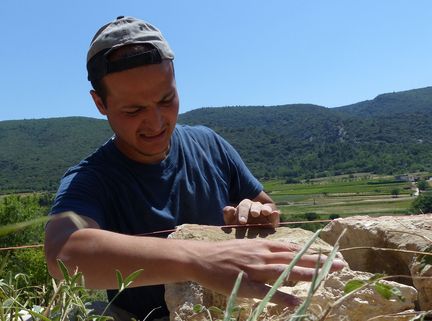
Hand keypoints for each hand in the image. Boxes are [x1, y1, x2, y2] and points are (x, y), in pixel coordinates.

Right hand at [189, 239, 346, 305]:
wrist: (201, 257)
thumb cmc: (224, 252)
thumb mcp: (248, 245)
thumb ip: (265, 250)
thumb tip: (282, 254)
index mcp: (263, 245)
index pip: (293, 249)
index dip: (313, 252)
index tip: (330, 254)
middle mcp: (263, 255)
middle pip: (296, 258)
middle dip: (319, 261)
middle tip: (341, 264)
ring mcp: (256, 269)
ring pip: (286, 271)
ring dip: (308, 274)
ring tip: (326, 277)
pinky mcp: (246, 284)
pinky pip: (267, 292)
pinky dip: (282, 296)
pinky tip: (296, 301)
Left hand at [223, 199, 279, 227]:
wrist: (251, 230)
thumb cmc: (238, 225)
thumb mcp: (231, 220)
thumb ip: (228, 214)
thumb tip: (230, 209)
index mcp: (244, 206)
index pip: (243, 206)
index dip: (243, 213)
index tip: (242, 222)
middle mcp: (255, 207)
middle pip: (254, 206)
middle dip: (254, 210)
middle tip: (254, 214)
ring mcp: (264, 210)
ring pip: (264, 207)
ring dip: (265, 209)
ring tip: (265, 212)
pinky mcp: (272, 216)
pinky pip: (273, 212)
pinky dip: (274, 214)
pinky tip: (275, 213)